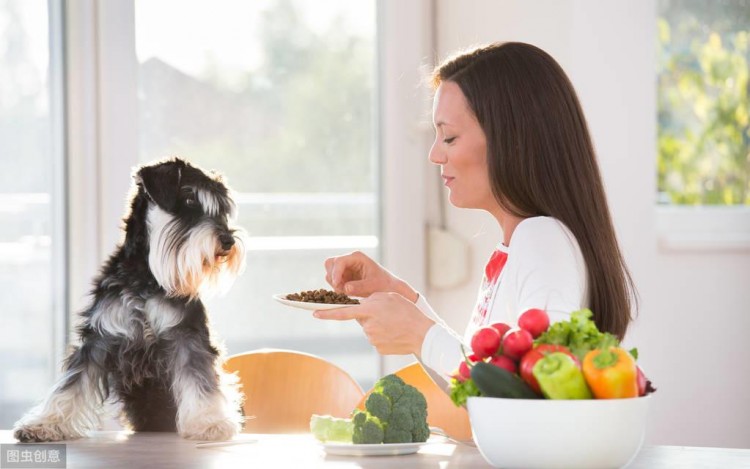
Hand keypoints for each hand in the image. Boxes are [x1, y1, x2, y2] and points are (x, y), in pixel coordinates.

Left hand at [313, 292, 433, 355]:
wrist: (422, 334)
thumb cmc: (407, 312)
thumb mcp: (389, 296)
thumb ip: (371, 299)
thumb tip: (360, 307)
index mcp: (369, 309)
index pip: (343, 311)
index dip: (327, 312)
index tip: (314, 312)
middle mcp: (368, 325)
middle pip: (361, 319)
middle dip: (369, 316)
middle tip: (387, 314)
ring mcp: (372, 338)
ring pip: (369, 329)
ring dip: (377, 325)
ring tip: (393, 324)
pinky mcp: (378, 348)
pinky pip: (376, 339)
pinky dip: (383, 335)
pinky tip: (394, 333)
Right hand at [324, 251, 416, 300]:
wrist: (388, 288)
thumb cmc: (383, 284)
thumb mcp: (373, 286)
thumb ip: (359, 286)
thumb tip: (345, 288)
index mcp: (357, 257)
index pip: (339, 261)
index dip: (336, 272)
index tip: (337, 284)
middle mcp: (349, 260)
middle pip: (330, 264)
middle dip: (333, 277)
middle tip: (341, 290)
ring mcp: (345, 268)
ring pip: (330, 273)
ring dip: (335, 284)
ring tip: (348, 292)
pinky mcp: (344, 276)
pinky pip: (333, 281)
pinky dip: (337, 288)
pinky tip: (348, 293)